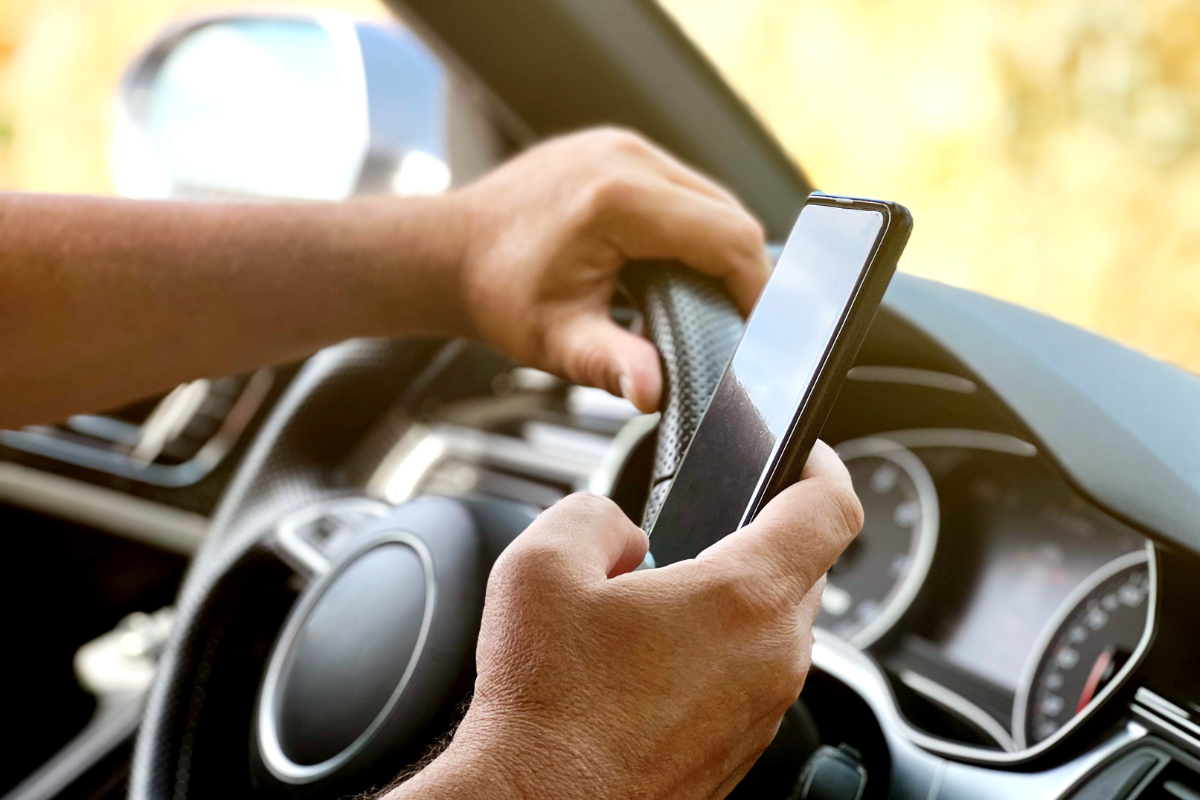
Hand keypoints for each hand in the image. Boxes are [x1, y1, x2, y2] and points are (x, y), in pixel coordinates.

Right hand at [389, 441, 862, 799]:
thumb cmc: (544, 708)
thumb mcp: (541, 567)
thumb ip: (596, 516)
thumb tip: (623, 531)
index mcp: (741, 600)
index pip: (828, 510)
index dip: (820, 465)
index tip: (804, 454)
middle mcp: (771, 659)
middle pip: (803, 568)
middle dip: (758, 536)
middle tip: (696, 532)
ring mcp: (761, 712)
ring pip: (776, 627)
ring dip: (732, 600)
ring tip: (657, 605)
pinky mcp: (741, 750)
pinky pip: (751, 677)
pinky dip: (719, 654)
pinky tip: (651, 661)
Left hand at [449, 128, 768, 412]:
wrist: (448, 252)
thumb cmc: (495, 294)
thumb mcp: (558, 340)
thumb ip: (612, 367)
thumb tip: (654, 393)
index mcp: (618, 200)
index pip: (727, 237)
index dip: (756, 287)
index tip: (759, 329)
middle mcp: (626, 158)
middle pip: (729, 212)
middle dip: (743, 270)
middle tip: (737, 323)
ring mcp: (622, 145)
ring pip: (711, 196)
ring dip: (720, 246)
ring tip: (708, 299)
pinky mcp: (617, 148)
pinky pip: (682, 186)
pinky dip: (693, 226)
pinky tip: (677, 264)